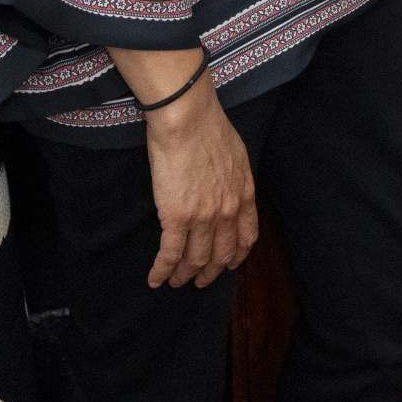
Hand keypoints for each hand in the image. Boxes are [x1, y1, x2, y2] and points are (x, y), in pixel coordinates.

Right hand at [144, 88, 256, 288]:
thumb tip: (227, 184)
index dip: (236, 255)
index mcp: (244, 194)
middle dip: (210, 272)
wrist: (188, 119)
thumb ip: (233, 177)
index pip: (246, 237)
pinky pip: (170, 254)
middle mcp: (228, 212)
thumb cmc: (208, 126)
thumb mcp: (235, 153)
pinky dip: (162, 271)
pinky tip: (155, 279)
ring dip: (185, 275)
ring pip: (195, 259)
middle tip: (200, 281)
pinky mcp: (177, 218)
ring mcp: (203, 218)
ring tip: (176, 282)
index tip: (229, 264)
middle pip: (221, 255)